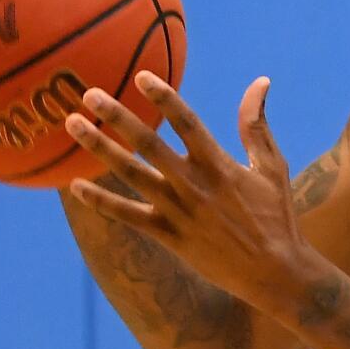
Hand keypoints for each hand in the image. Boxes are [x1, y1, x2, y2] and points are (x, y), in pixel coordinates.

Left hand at [64, 71, 309, 306]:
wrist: (274, 272)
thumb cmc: (276, 215)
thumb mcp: (272, 166)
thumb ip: (256, 125)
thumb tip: (260, 82)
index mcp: (220, 165)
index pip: (187, 122)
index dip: (163, 97)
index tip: (141, 76)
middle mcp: (194, 185)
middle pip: (148, 144)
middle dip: (117, 116)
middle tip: (89, 93)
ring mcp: (178, 212)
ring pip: (131, 175)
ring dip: (100, 148)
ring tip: (73, 125)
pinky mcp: (169, 236)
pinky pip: (127, 216)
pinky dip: (101, 201)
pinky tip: (75, 186)